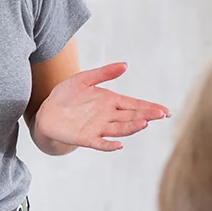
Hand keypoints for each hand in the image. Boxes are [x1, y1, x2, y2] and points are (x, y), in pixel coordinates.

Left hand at [34, 63, 168, 151]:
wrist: (46, 112)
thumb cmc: (65, 95)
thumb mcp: (84, 79)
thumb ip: (104, 73)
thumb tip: (125, 65)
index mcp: (111, 102)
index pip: (135, 105)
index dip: (150, 107)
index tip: (166, 110)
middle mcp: (108, 116)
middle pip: (132, 116)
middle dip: (147, 115)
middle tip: (161, 115)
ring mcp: (98, 128)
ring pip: (119, 129)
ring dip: (131, 127)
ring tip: (144, 123)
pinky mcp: (85, 137)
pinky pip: (100, 143)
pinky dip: (109, 145)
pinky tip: (119, 145)